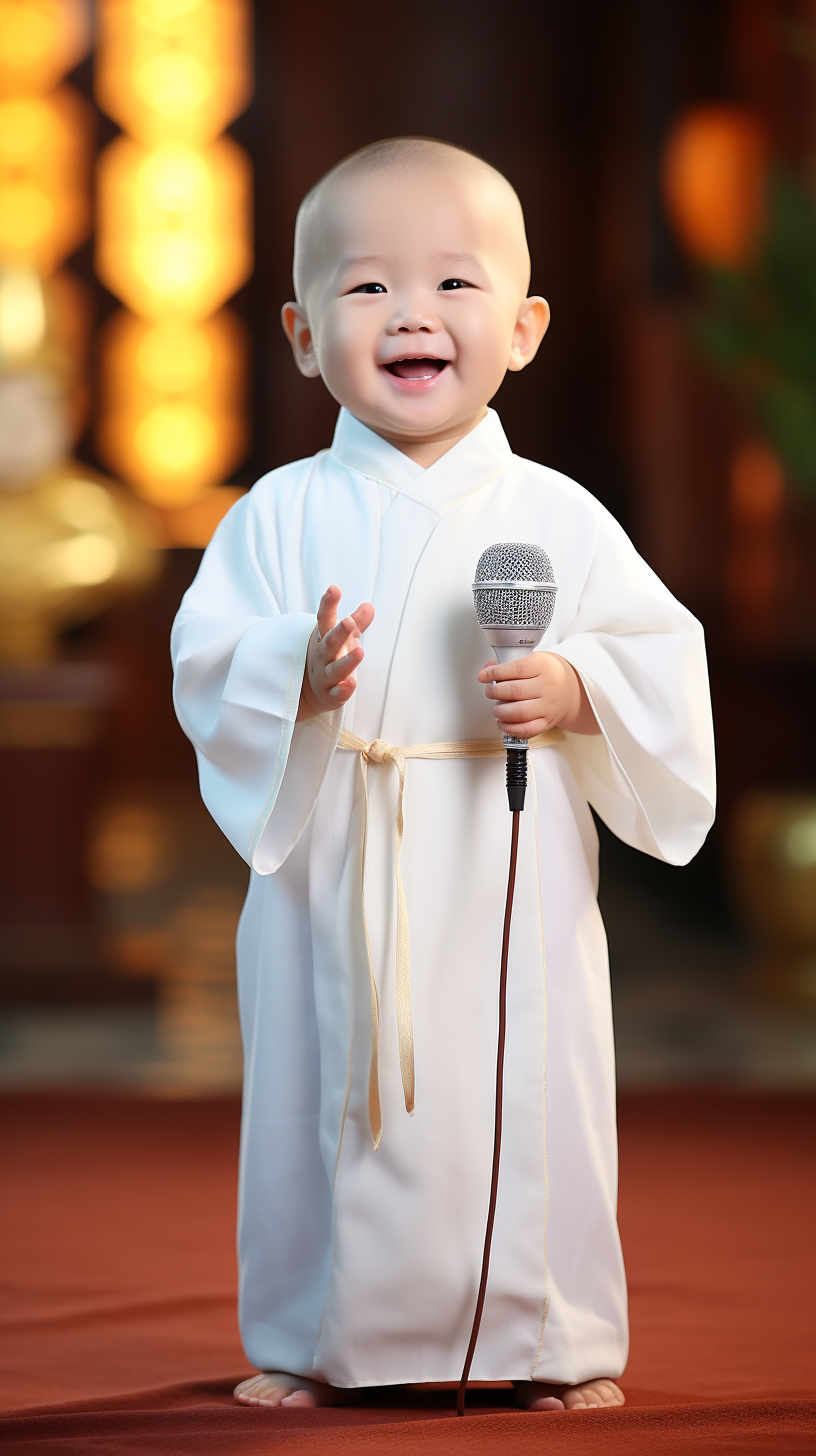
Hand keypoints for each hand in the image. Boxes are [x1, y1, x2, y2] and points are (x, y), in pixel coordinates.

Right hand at [297, 585, 374, 721]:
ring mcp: (325, 675)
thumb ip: (357, 623)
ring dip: (347, 661)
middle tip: (348, 621)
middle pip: (330, 643)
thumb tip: (369, 605)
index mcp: (324, 638)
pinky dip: (343, 690)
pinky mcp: (331, 694)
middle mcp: (322, 656)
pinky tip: (350, 684)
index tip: (334, 589)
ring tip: (360, 652)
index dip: (328, 604)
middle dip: (339, 633)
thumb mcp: (344, 638)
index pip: (325, 619)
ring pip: (335, 669)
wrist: (311, 691)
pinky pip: (336, 693)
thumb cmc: (331, 657)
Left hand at [478, 652, 599, 736]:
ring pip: (519, 713)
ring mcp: (548, 706)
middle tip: (490, 692)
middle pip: (515, 691)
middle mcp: (548, 687)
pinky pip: (526, 730)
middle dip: (494, 692)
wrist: (570, 687)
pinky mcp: (547, 722)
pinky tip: (503, 722)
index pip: (516, 669)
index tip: (484, 676)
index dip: (495, 673)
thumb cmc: (547, 673)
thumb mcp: (531, 660)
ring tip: (497, 708)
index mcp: (543, 667)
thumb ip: (507, 664)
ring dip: (500, 712)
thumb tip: (486, 671)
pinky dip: (510, 728)